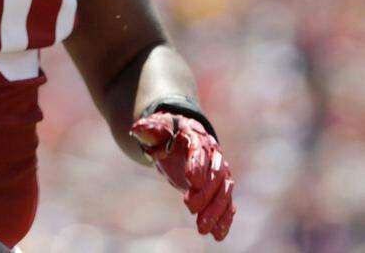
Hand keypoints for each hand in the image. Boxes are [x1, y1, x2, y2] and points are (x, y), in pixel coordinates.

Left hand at [131, 112, 235, 240]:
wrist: (179, 139)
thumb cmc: (166, 134)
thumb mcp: (156, 129)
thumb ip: (149, 131)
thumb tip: (137, 129)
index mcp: (198, 137)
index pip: (200, 151)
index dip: (197, 165)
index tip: (191, 181)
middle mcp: (214, 155)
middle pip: (215, 175)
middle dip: (205, 193)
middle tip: (190, 208)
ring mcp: (220, 172)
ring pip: (223, 192)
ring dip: (216, 211)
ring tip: (203, 229)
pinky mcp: (220, 188)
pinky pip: (227, 203)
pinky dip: (224, 218)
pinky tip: (218, 234)